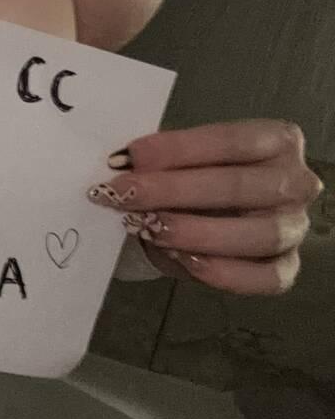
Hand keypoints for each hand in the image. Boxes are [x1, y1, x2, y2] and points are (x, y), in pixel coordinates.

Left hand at [87, 119, 324, 294]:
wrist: (201, 218)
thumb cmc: (193, 178)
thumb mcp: (180, 162)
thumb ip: (162, 161)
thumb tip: (123, 165)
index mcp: (276, 141)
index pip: (230, 141)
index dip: (177, 149)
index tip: (128, 157)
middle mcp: (296, 182)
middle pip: (238, 186)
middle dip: (173, 191)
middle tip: (124, 194)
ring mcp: (295, 228)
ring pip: (258, 234)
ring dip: (195, 232)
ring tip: (149, 228)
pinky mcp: (287, 268)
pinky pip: (266, 278)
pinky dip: (224, 272)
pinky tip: (184, 260)